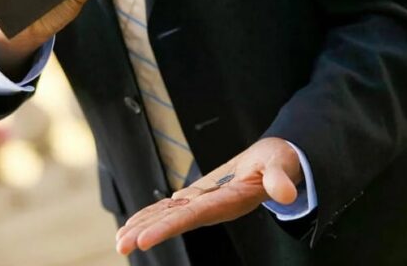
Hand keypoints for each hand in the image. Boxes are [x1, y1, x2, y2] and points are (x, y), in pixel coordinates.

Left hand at [115, 138, 302, 254]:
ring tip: (120, 239)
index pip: (193, 217)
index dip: (167, 228)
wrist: (274, 162)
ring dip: (144, 226)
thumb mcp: (281, 166)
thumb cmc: (278, 162)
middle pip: (174, 221)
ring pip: (169, 216)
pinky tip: (135, 222)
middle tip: (121, 245)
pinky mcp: (199, 196)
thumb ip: (279, 179)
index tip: (144, 240)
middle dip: (147, 232)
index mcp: (227, 201)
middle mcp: (212, 207)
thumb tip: (286, 194)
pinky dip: (152, 213)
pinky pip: (171, 207)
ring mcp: (204, 202)